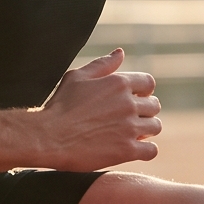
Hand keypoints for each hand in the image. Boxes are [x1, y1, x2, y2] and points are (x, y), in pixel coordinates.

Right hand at [38, 49, 161, 169]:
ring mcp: (130, 127)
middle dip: (144, 111)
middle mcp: (129, 103)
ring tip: (132, 134)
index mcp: (119, 83)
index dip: (143, 92)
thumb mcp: (77, 77)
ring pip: (156, 127)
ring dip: (146, 130)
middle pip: (154, 106)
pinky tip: (134, 149)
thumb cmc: (59, 106)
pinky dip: (146, 150)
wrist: (48, 137)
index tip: (133, 100)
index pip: (148, 83)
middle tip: (129, 119)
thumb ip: (102, 64)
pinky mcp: (127, 150)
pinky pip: (152, 150)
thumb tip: (120, 53)